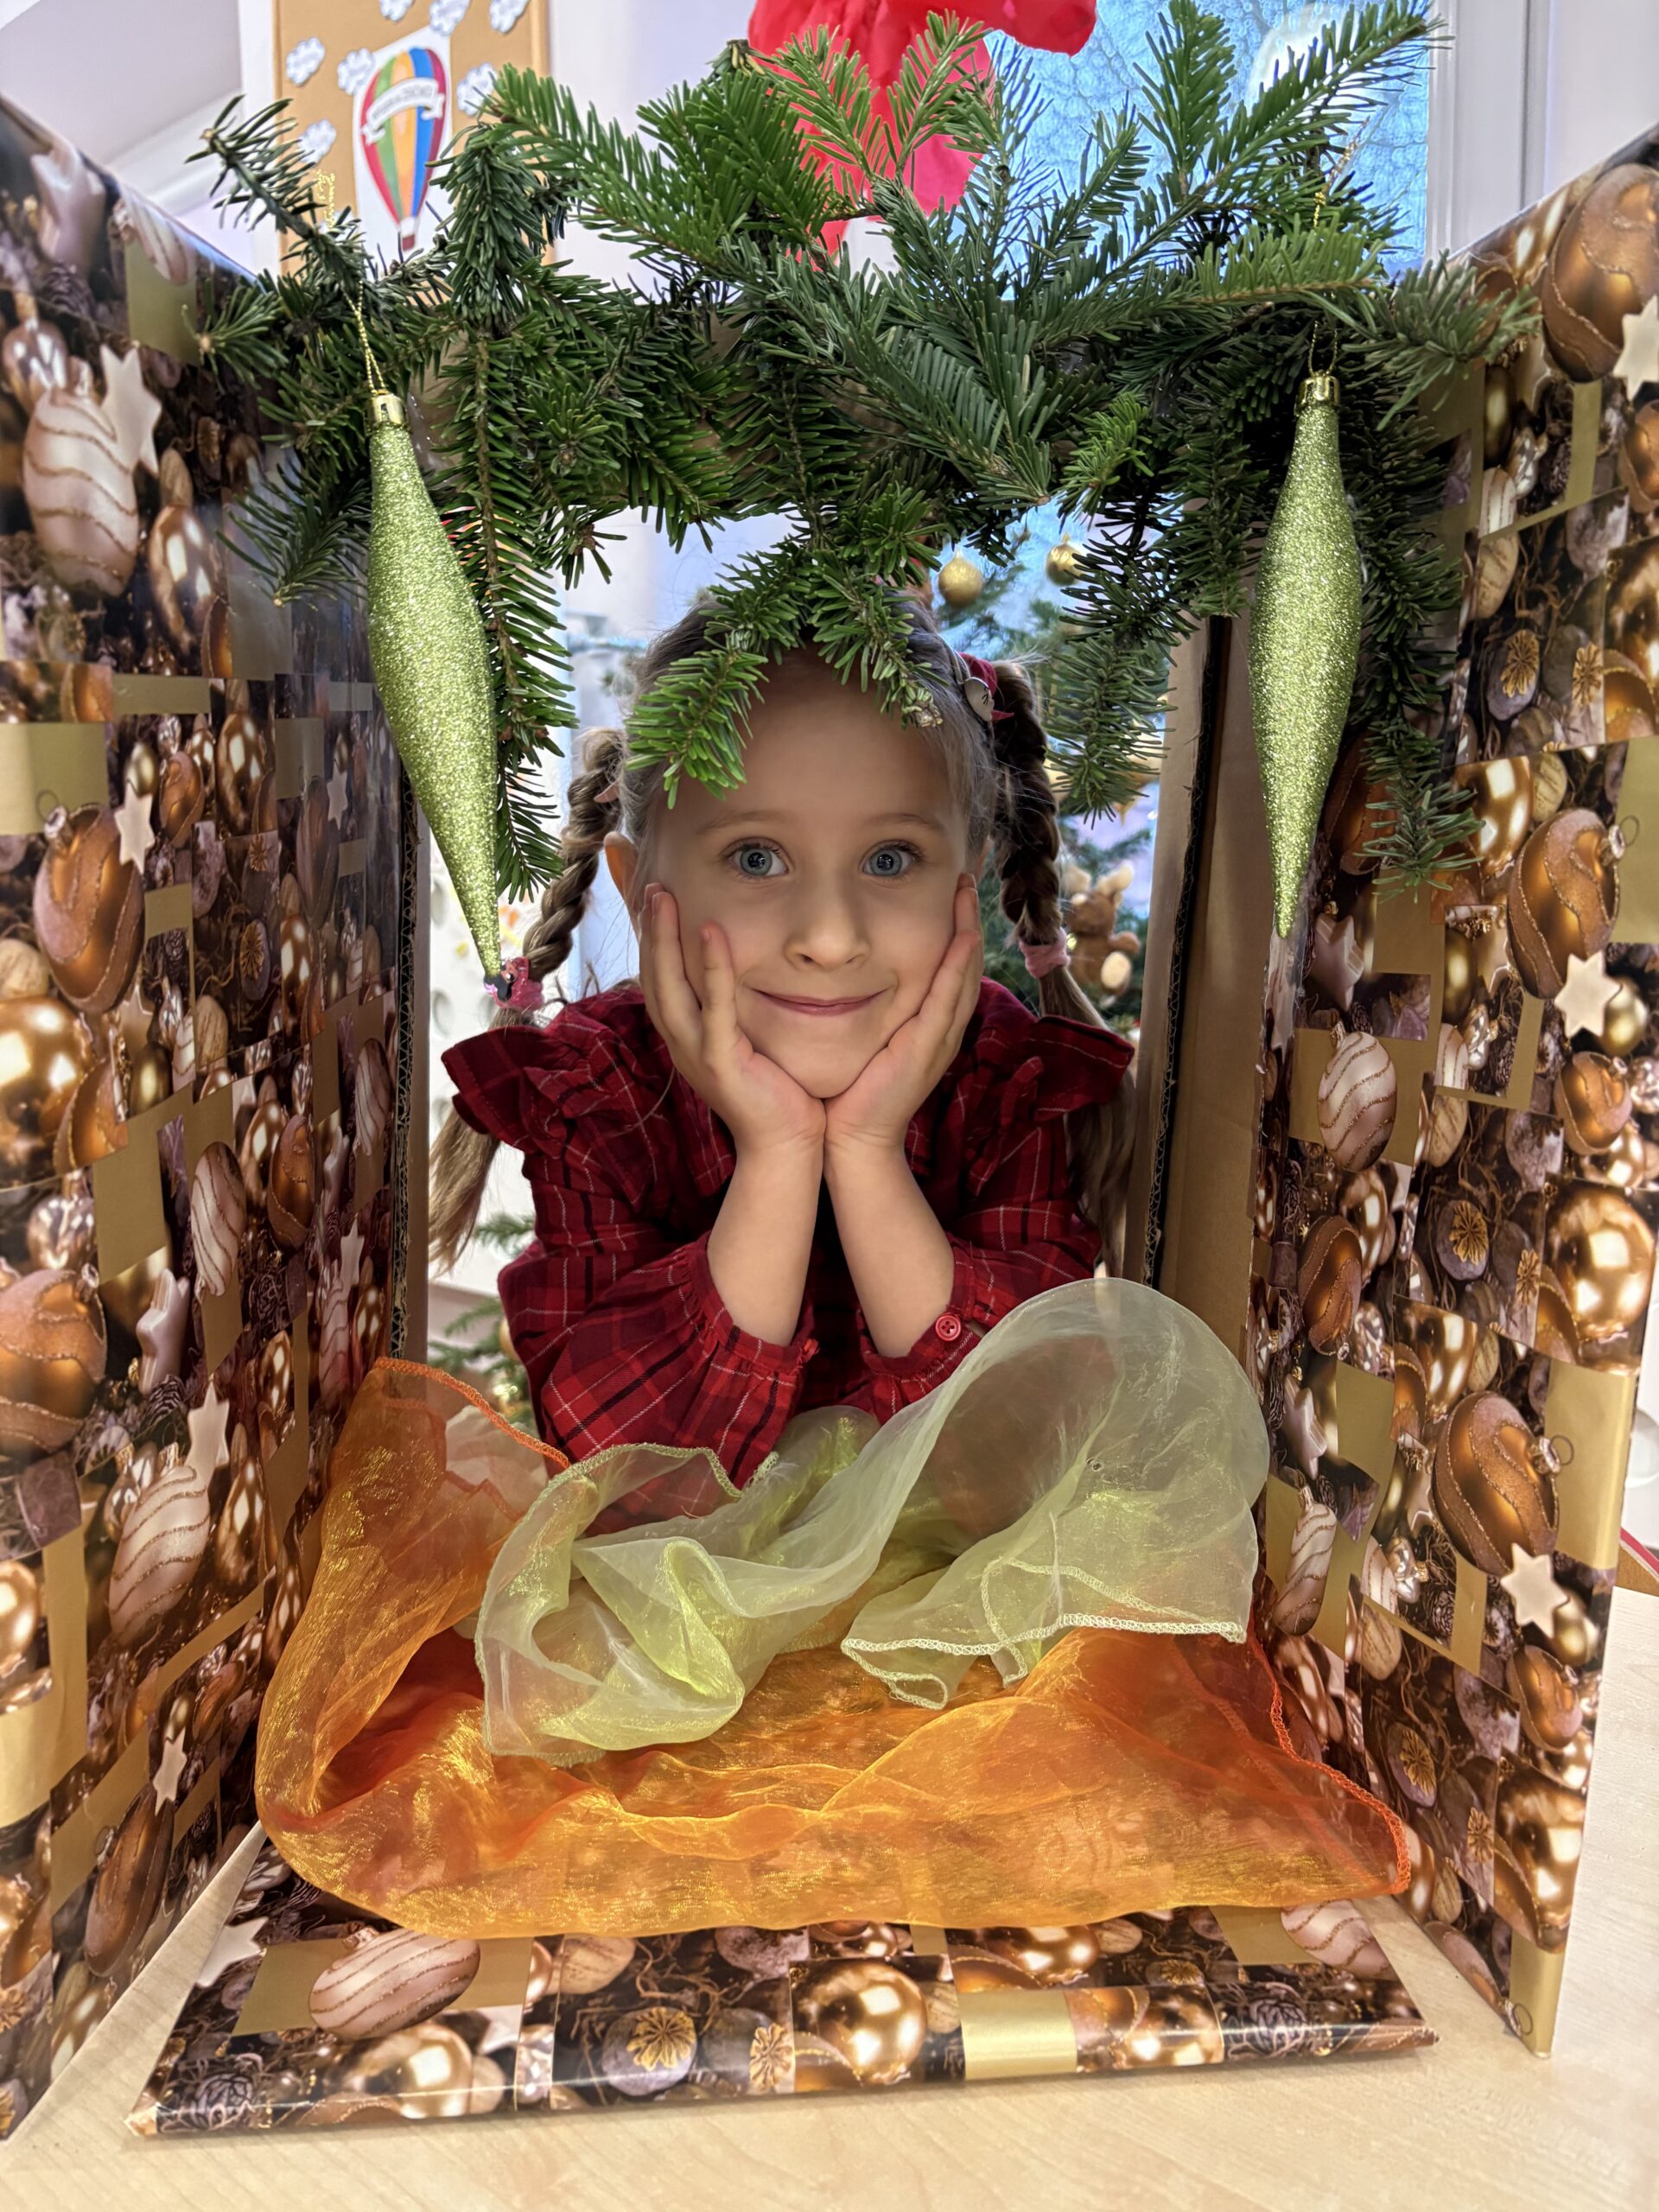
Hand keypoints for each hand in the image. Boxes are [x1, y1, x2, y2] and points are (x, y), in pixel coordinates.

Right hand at [638, 885, 824, 1158]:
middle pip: (652, 977)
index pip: (657, 979)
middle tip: (651, 884)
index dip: (650, 939)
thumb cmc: (776, 1091)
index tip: (650, 896)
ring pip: (668, 989)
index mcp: (685, 1037)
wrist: (787, 1146)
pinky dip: (711, 969)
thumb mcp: (746, 1041)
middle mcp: (681, 1043)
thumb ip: (735, 1007)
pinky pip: (713, 1009)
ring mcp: (696, 1055)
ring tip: (663, 897)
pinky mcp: (721, 1064)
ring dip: (664, 939)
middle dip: (649, 929)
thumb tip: (739, 970)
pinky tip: (710, 932)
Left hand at [824, 875, 981, 1159]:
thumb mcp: (865, 1038)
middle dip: (968, 921)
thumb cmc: (850, 1091)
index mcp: (928, 1026)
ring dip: (968, 932)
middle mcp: (941, 1029)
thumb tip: (845, 972)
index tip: (949, 893)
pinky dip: (957, 968)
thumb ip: (865, 1008)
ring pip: (963, 977)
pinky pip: (948, 1001)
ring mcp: (938, 1040)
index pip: (949, 969)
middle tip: (966, 880)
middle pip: (965, 966)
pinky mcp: (926, 1050)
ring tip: (967, 894)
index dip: (954, 930)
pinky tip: (963, 939)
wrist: (853, 1141)